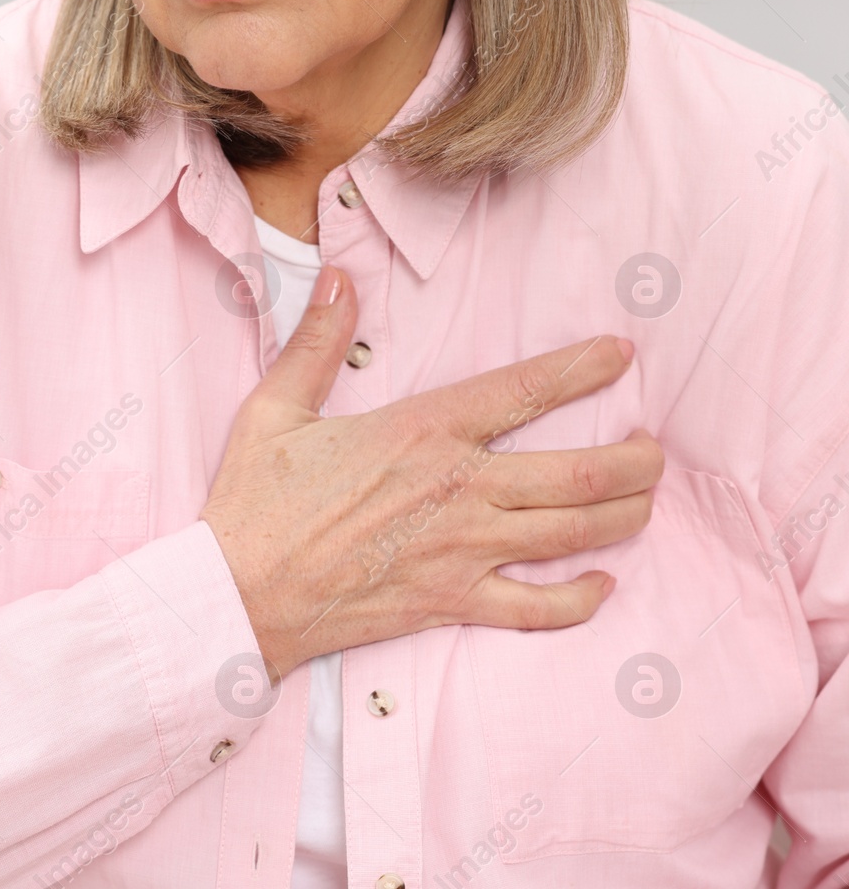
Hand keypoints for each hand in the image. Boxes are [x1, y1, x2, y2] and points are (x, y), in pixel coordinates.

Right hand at [201, 266, 663, 677]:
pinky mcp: (453, 603)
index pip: (524, 391)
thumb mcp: (275, 411)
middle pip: (581, 473)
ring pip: (574, 532)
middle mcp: (459, 489)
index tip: (621, 355)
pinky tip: (601, 583)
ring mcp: (462, 551)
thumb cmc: (253, 506)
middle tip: (652, 449)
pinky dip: (580, 597)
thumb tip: (339, 280)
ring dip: (625, 516)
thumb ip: (317, 343)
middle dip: (635, 459)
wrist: (237, 594)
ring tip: (644, 501)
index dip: (582, 368)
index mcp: (422, 433)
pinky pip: (539, 607)